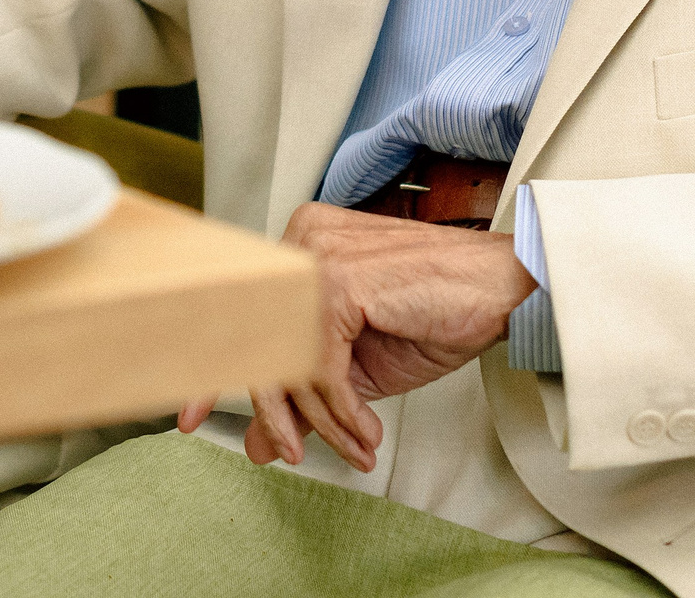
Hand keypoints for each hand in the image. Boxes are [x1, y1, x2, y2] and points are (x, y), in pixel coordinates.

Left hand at [178, 203, 536, 472]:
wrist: (504, 289)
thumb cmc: (440, 312)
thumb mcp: (359, 368)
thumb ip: (306, 395)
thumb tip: (259, 443)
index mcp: (298, 249)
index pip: (241, 313)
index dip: (213, 369)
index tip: (190, 415)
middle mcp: (300, 242)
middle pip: (259, 341)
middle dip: (269, 409)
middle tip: (278, 453)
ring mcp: (317, 258)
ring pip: (288, 361)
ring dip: (322, 421)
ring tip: (355, 446)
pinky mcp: (340, 282)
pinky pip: (321, 368)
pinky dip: (342, 411)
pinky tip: (367, 431)